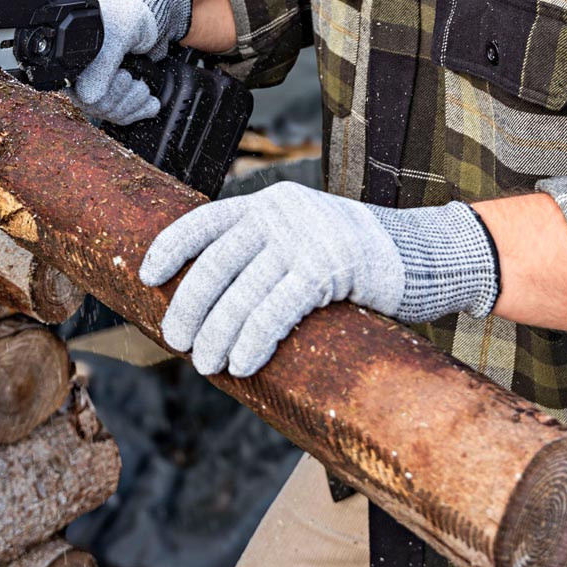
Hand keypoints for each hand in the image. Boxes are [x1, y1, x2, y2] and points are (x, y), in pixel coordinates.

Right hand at [69, 0, 191, 124]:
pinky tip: (150, 101)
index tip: (124, 75)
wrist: (148, 12)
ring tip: (142, 86)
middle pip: (98, 108)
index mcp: (74, 60)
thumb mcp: (118, 35)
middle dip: (122, 97)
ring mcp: (99, 87)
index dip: (106, 92)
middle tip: (131, 77)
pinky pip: (123, 116)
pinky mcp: (116, 94)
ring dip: (133, 103)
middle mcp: (82, 76)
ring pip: (112, 113)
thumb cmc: (125, 16)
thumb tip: (88, 97)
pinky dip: (140, 110)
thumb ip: (103, 64)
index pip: (83, 96)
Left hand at [139, 184, 499, 377]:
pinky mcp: (328, 267)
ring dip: (218, 334)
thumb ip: (264, 254)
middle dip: (191, 305)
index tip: (146, 275)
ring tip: (206, 363)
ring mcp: (304, 237)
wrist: (420, 253)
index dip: (172, 247)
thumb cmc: (353, 258)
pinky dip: (254, 340)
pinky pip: (276, 308)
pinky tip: (242, 363)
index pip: (205, 220)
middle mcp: (281, 213)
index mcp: (269, 203)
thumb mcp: (302, 238)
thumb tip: (210, 304)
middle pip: (217, 262)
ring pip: (243, 291)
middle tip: (176, 339)